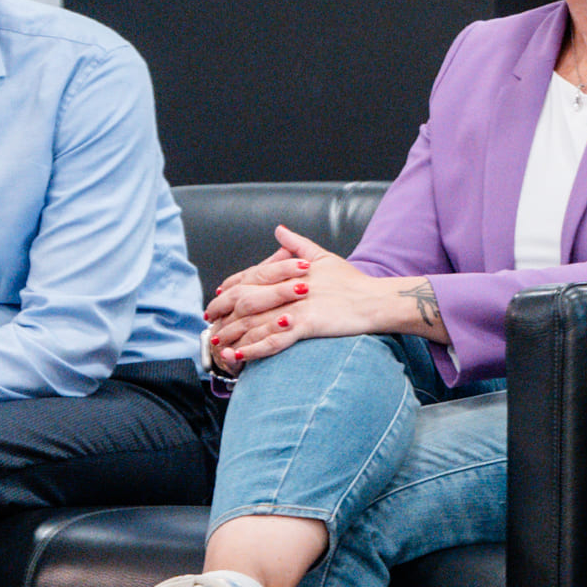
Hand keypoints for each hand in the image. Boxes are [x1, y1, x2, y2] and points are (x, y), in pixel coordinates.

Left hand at [214, 226, 430, 370]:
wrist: (376, 299)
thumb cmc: (352, 281)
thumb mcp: (323, 257)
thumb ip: (297, 244)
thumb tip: (279, 229)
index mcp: (288, 271)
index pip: (249, 278)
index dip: (229, 289)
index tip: (217, 298)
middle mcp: (287, 288)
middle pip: (244, 301)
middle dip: (223, 314)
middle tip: (211, 325)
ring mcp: (295, 307)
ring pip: (253, 322)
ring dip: (232, 336)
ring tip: (218, 346)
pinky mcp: (306, 325)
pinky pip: (273, 340)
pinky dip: (253, 349)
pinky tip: (239, 357)